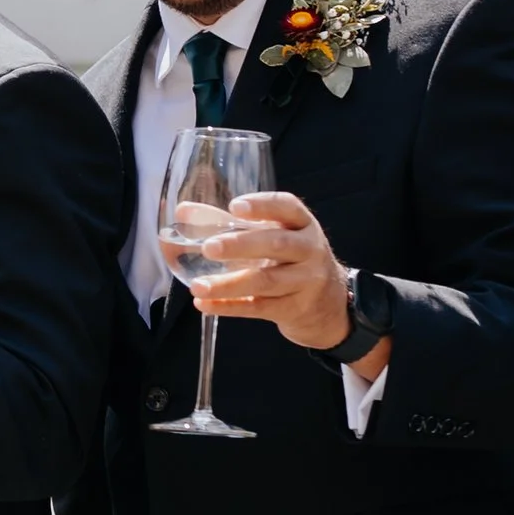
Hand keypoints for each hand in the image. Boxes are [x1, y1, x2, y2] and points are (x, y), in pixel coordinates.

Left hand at [169, 188, 367, 360]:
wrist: (329, 305)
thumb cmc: (292, 261)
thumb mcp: (274, 236)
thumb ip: (229, 223)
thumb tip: (184, 212)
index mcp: (302, 224)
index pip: (287, 207)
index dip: (262, 205)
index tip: (235, 207)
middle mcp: (309, 250)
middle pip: (276, 244)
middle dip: (241, 245)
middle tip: (209, 248)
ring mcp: (306, 281)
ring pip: (265, 281)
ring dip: (229, 284)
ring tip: (197, 286)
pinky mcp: (295, 309)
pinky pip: (259, 308)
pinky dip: (230, 306)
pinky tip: (205, 304)